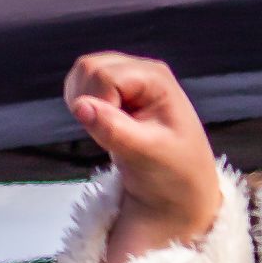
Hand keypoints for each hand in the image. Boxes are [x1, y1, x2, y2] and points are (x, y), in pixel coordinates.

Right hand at [64, 51, 223, 262]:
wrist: (181, 194)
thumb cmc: (175, 173)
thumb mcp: (147, 155)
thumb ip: (113, 130)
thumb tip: (80, 106)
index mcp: (155, 78)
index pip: (104, 76)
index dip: (100, 104)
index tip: (119, 135)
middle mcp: (140, 70)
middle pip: (89, 69)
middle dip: (90, 104)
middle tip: (114, 135)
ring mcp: (127, 79)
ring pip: (82, 75)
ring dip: (85, 106)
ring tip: (113, 132)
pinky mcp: (115, 92)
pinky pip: (83, 88)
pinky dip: (85, 109)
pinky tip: (106, 128)